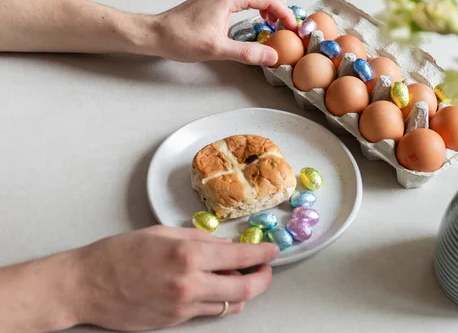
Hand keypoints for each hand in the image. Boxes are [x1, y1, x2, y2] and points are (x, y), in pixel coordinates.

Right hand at [74, 225, 278, 330]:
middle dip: (262, 278)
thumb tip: (227, 245)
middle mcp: (190, 284)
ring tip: (242, 276)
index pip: (241, 256)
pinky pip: (209, 312)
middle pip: (245, 288)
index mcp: (188, 255)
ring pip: (230, 304)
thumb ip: (200, 239)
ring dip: (243, 290)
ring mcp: (183, 307)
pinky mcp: (175, 321)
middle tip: (265, 268)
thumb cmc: (119, 253)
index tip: (273, 250)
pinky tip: (216, 287)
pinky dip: (220, 300)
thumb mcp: (162, 233)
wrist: (86, 285)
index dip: (263, 253)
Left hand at [150, 0, 295, 65]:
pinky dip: (254, 0)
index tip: (292, 28)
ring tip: (269, 20)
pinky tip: (252, 18)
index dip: (285, 14)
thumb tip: (272, 56)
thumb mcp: (217, 50)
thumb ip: (247, 53)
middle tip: (282, 20)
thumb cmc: (181, 38)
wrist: (157, 34)